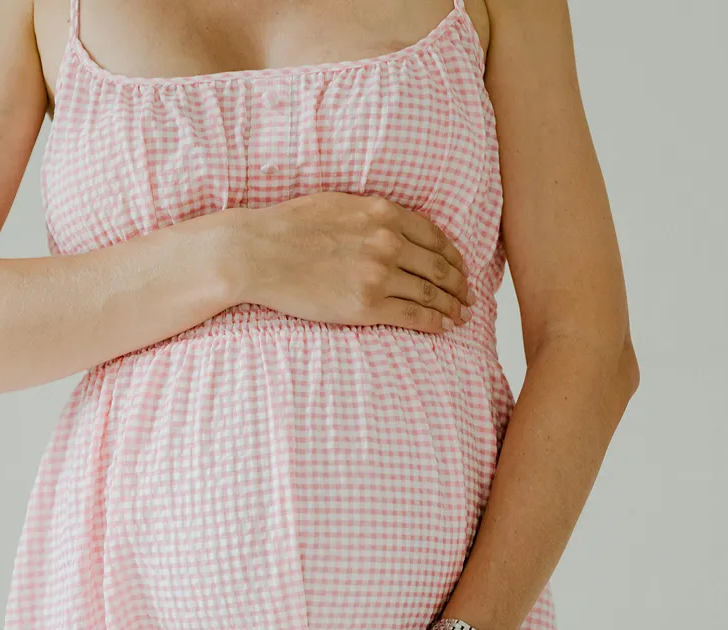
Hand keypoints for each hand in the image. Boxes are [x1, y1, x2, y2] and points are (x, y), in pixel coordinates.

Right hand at [223, 193, 474, 334]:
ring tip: (462, 315)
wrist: (258, 253)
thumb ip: (371, 213)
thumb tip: (391, 223)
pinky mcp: (366, 306)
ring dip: (453, 306)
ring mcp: (379, 276)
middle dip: (460, 284)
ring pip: (432, 293)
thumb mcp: (337, 203)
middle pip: (440, 266)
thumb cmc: (287, 228)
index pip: (435, 236)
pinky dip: (436, 322)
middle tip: (470, 296)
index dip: (453, 255)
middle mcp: (387, 242)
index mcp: (382, 213)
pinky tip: (445, 327)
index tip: (461, 267)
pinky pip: (414, 316)